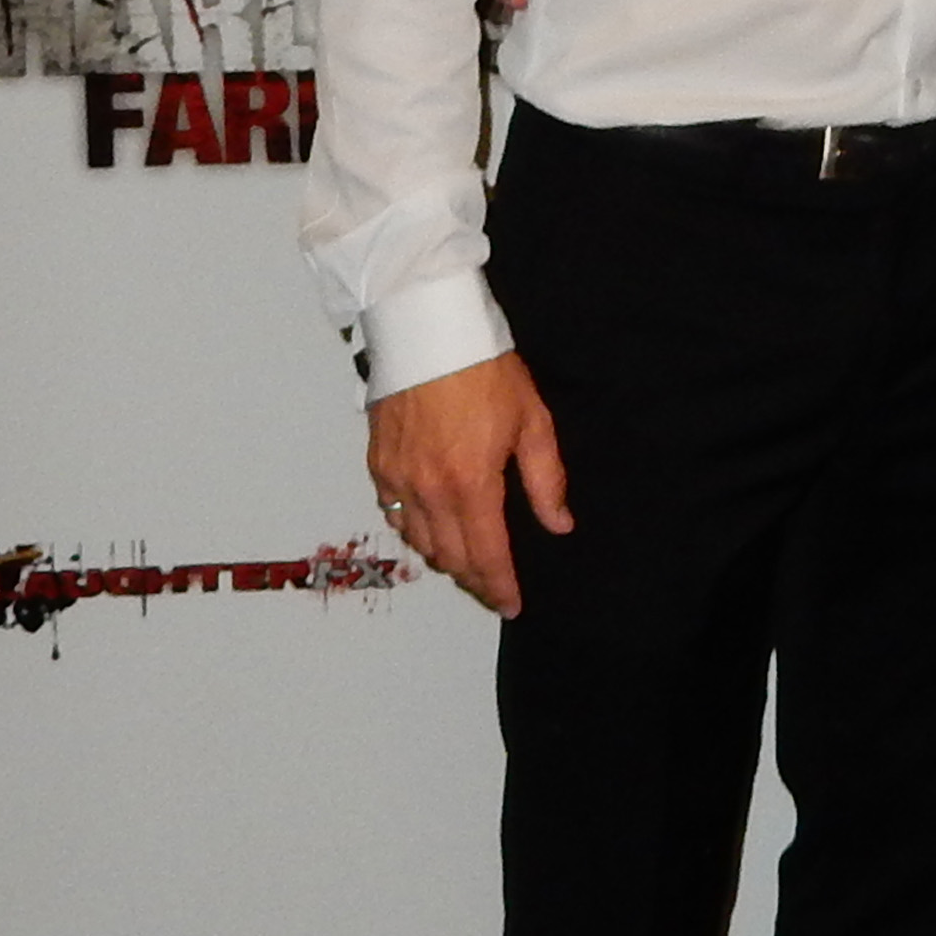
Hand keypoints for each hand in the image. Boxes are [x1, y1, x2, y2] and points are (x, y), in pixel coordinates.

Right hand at [364, 352, 570, 619]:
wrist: (427, 330)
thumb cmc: (486, 370)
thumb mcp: (532, 422)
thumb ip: (545, 480)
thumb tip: (558, 524)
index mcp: (471, 484)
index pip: (486, 555)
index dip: (500, 587)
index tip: (512, 605)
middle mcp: (428, 491)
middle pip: (450, 558)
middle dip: (475, 580)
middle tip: (494, 588)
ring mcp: (397, 479)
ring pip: (419, 542)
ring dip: (445, 559)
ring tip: (468, 561)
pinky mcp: (377, 464)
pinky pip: (395, 516)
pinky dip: (415, 531)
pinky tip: (432, 527)